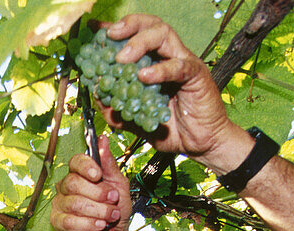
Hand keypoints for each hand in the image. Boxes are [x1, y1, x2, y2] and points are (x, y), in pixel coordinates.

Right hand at [50, 135, 131, 230]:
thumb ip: (109, 164)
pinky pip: (70, 222)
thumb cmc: (116, 207)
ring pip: (74, 203)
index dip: (86, 167)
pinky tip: (100, 225)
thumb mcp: (119, 183)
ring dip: (98, 211)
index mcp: (80, 174)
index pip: (75, 162)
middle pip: (73, 183)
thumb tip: (103, 140)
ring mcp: (60, 204)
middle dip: (97, 193)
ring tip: (111, 215)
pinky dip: (89, 224)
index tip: (98, 175)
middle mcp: (66, 186)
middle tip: (113, 199)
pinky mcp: (58, 222)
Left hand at [100, 14, 247, 171]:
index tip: (93, 28)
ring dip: (139, 42)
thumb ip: (117, 110)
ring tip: (121, 59)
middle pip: (150, 24)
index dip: (113, 29)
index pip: (134, 35)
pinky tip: (144, 76)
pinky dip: (160, 69)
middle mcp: (169, 56)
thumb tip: (97, 98)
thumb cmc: (172, 130)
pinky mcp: (196, 75)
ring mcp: (184, 62)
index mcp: (154, 62)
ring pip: (163, 34)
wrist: (200, 144)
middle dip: (127, 25)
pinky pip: (179, 65)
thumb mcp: (136, 121)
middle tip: (108, 35)